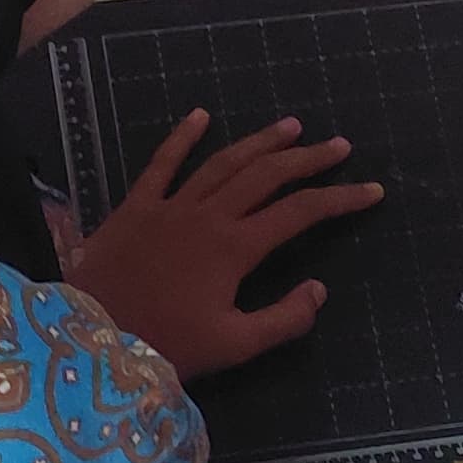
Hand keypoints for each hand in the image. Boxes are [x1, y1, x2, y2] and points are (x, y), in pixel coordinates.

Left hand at [68, 110, 382, 376]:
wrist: (91, 337)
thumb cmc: (165, 346)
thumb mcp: (234, 346)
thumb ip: (284, 319)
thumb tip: (319, 289)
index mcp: (235, 248)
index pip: (300, 213)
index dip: (340, 199)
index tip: (371, 191)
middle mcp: (208, 215)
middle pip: (267, 175)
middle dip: (308, 159)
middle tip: (338, 147)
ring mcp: (170, 206)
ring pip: (223, 162)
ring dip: (260, 142)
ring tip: (291, 128)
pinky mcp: (136, 207)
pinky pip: (162, 163)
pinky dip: (182, 137)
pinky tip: (200, 116)